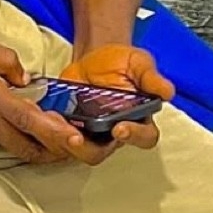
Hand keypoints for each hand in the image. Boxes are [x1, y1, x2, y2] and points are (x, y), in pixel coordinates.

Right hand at [0, 32, 87, 164]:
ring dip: (25, 141)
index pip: (28, 120)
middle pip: (24, 146)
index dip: (56, 134)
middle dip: (51, 150)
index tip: (77, 141)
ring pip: (5, 145)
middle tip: (70, 143)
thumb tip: (26, 78)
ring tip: (40, 129)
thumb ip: (4, 59)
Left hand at [57, 43, 174, 162]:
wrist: (95, 59)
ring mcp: (90, 133)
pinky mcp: (68, 127)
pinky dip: (49, 130)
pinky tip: (46, 115)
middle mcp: (114, 132)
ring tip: (57, 124)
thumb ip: (151, 77)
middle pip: (103, 153)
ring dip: (65, 141)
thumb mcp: (138, 63)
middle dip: (88, 148)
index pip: (144, 137)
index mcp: (138, 119)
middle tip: (78, 137)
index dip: (134, 137)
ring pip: (77, 150)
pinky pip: (57, 138)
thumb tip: (167, 92)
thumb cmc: (121, 63)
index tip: (121, 129)